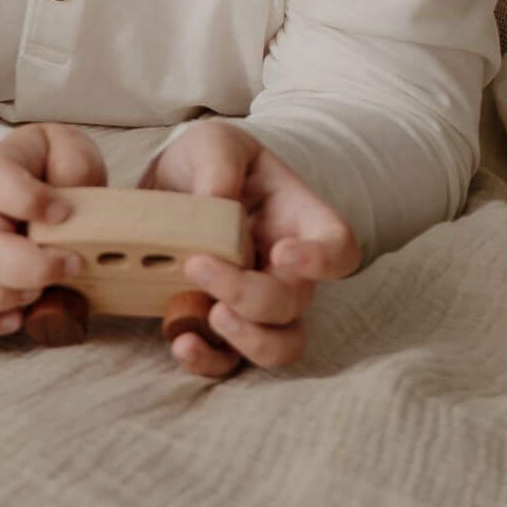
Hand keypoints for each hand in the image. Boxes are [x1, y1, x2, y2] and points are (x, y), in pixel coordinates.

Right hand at [0, 124, 105, 345]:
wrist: (33, 191)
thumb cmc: (51, 173)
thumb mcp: (70, 152)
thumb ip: (75, 165)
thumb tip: (68, 206)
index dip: (28, 200)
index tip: (62, 213)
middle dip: (26, 268)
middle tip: (66, 268)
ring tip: (34, 298)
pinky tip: (14, 318)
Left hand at [143, 120, 356, 376]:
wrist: (167, 188)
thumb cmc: (205, 161)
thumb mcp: (212, 142)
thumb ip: (221, 165)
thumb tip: (218, 208)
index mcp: (297, 218)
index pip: (339, 247)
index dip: (323, 261)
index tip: (283, 251)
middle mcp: (287, 270)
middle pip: (296, 302)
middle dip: (250, 294)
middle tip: (197, 264)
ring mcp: (259, 305)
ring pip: (282, 346)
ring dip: (250, 340)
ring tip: (210, 316)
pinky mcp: (221, 329)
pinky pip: (230, 363)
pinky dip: (209, 362)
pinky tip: (182, 342)